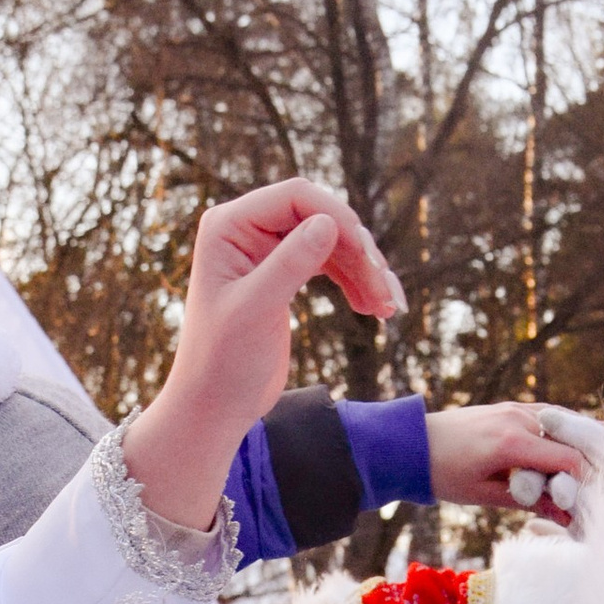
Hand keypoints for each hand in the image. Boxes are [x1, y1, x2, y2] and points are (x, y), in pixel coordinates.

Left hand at [125, 181, 400, 532]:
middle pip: (320, 217)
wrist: (215, 406)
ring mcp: (266, 251)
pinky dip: (356, 283)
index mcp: (229, 226)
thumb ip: (290, 264)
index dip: (338, 218)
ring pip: (332, 242)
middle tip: (387, 294)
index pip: (296, 197)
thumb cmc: (223, 363)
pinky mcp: (284, 275)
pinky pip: (330, 264)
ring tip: (389, 309)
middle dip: (359, 251)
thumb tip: (329, 223)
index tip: (369, 258)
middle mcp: (246, 229)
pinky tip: (376, 309)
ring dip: (364, 271)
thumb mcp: (256, 311)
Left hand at [425, 403, 591, 522]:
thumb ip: (528, 502)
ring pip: (567, 422)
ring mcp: (516, 408)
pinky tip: (578, 443)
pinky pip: (551, 415)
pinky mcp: (512, 406)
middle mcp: (519, 419)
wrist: (411, 442)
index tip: (589, 500)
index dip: (585, 481)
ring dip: (581, 443)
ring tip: (600, 463)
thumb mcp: (484, 494)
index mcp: (512, 443)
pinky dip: (567, 429)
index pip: (568, 459)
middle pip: (573, 439)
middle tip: (602, 482)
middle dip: (589, 462)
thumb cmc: (443, 473)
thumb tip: (565, 517)